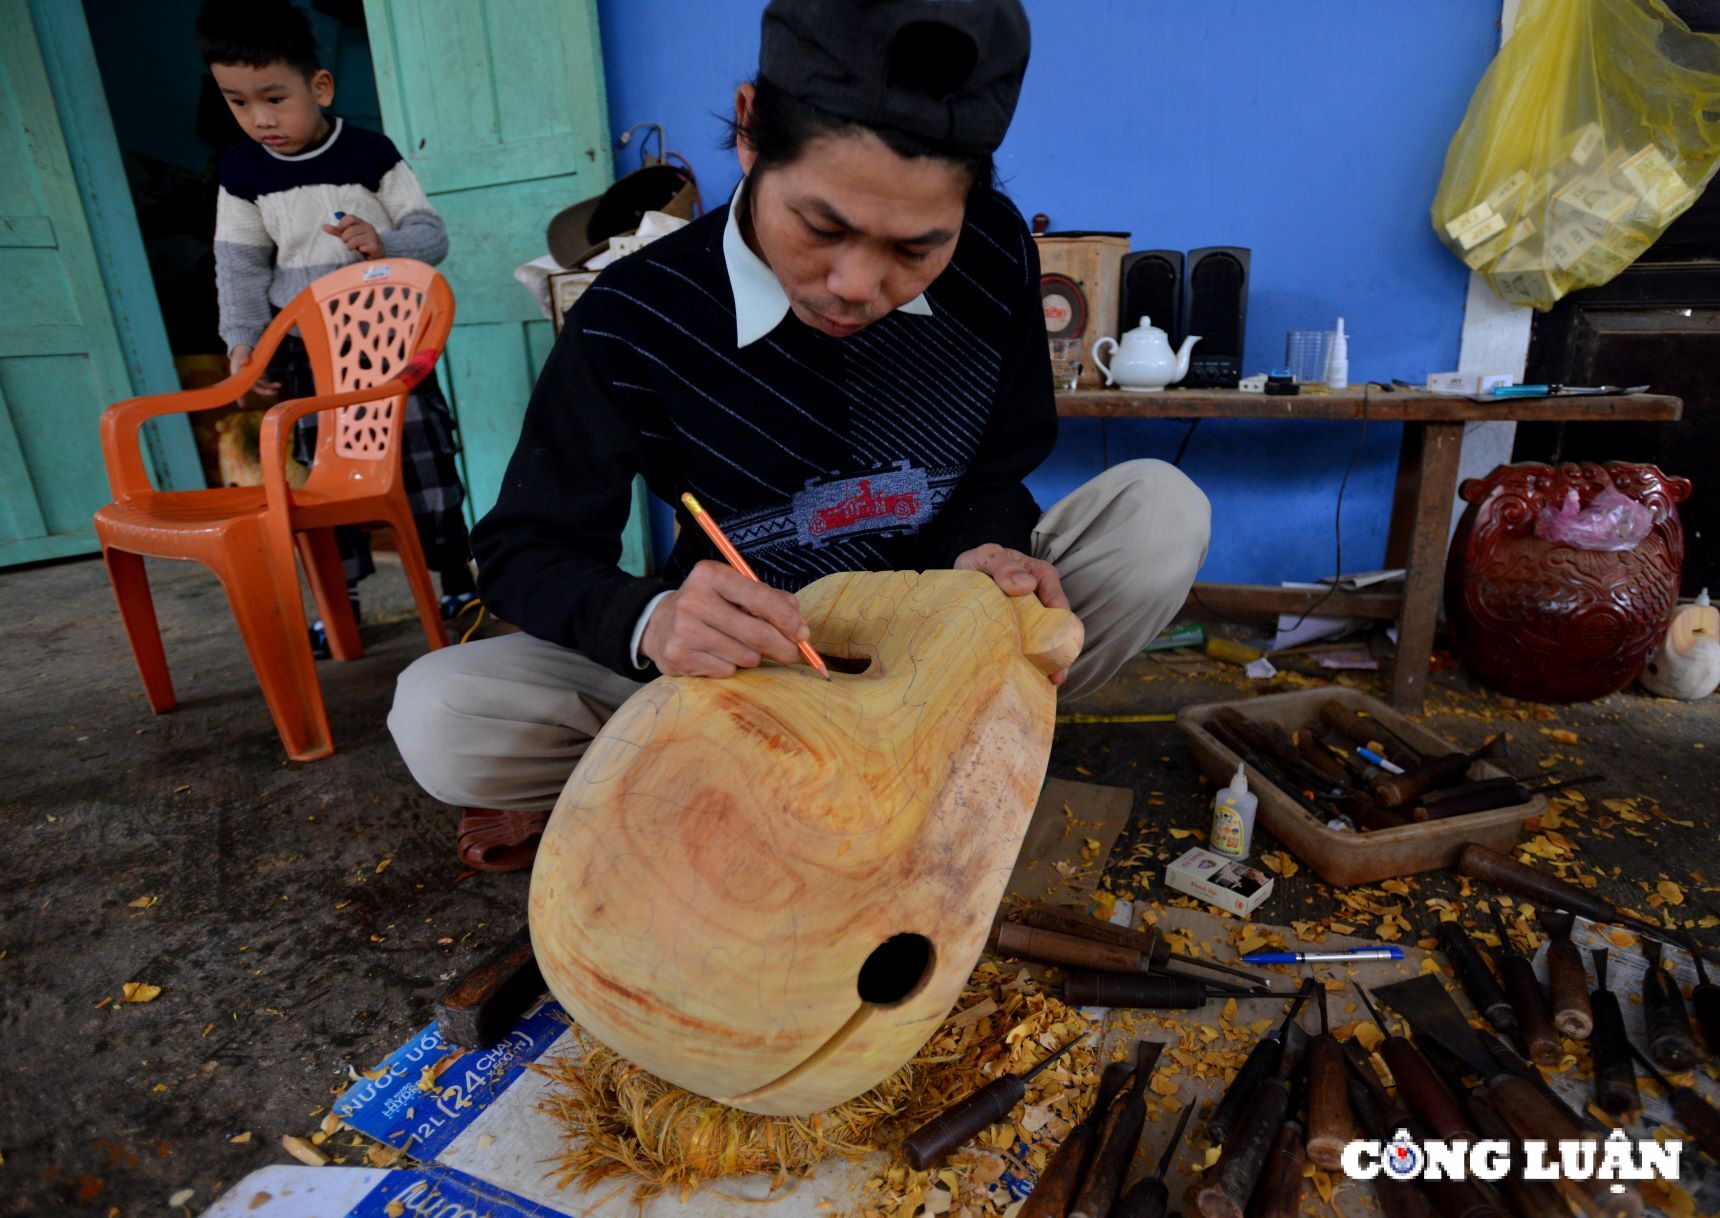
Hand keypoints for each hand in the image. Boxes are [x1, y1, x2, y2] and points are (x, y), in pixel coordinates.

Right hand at [229, 345, 279, 396]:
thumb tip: (244, 361)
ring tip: (279, 386)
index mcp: (240, 378)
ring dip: (270, 387)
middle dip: (265, 391)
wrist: (243, 354)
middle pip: (256, 389)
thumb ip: (242, 359)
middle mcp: (247, 381)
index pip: (240, 389)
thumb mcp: (241, 357)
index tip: (242, 405)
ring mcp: (253, 380)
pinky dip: (271, 384)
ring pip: (263, 386)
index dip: (240, 397)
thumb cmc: (240, 357)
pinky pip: (265, 382)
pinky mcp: (259, 377)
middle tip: (274, 392)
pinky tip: (277, 384)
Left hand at [323, 214, 381, 258]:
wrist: (377, 255)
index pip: (349, 218)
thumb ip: (337, 231)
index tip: (342, 232)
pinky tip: (363, 251)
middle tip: (348, 242)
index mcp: (361, 223)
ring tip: (354, 248)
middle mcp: (368, 227)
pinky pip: (361, 247)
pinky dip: (359, 251)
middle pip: (350, 230)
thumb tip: (324, 227)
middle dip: (345, 239)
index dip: (342, 225)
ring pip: (354, 240)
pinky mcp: (375, 246)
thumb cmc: (361, 244)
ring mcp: (373, 236)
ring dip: (350, 246)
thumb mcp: (348, 236)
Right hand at [640, 560, 810, 677]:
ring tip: (739, 646)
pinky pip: (726, 670)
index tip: (803, 633)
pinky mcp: (679, 656)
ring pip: (745, 656)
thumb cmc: (710, 605)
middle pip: (756, 633)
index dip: (787, 619)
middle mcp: (694, 600)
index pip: (759, 598)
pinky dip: (730, 667)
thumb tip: (799, 626)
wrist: (658, 624)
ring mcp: (683, 630)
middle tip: (791, 654)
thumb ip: (770, 600)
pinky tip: (717, 655)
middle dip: (782, 647)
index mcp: (711, 575)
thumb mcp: (735, 591)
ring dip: (753, 656)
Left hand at [954, 543, 1071, 684]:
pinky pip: (1032, 650)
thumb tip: (1027, 585)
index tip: (1055, 642)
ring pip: (1048, 641)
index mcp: (1040, 575)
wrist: (962, 576)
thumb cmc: (978, 564)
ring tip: (1049, 683)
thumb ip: (1002, 565)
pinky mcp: (1022, 633)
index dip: (1060, 622)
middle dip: (1060, 651)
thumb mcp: (986, 558)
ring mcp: (1033, 618)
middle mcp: (1042, 598)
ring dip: (1048, 662)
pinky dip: (1034, 665)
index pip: (1057, 598)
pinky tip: (1033, 681)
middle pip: (1058, 626)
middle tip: (1057, 675)